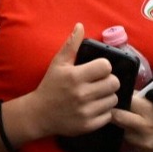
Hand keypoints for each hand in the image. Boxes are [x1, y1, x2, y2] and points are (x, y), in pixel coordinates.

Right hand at [19, 26, 120, 140]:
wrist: (39, 114)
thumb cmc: (50, 85)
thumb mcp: (58, 63)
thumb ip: (71, 44)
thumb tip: (80, 25)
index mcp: (75, 76)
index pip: (106, 67)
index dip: (104, 66)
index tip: (98, 69)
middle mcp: (81, 94)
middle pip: (113, 83)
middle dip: (109, 80)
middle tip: (100, 82)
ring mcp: (85, 112)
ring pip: (113, 99)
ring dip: (108, 96)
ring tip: (98, 94)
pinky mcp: (88, 126)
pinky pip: (108, 115)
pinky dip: (105, 111)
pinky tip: (95, 106)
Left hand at [113, 99, 152, 151]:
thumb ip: (141, 99)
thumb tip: (124, 94)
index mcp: (149, 110)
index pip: (125, 102)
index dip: (118, 100)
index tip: (113, 98)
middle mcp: (144, 128)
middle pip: (117, 118)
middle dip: (113, 113)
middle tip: (110, 109)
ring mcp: (144, 143)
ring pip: (122, 133)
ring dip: (122, 127)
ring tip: (127, 121)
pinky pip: (131, 144)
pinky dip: (132, 137)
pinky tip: (138, 133)